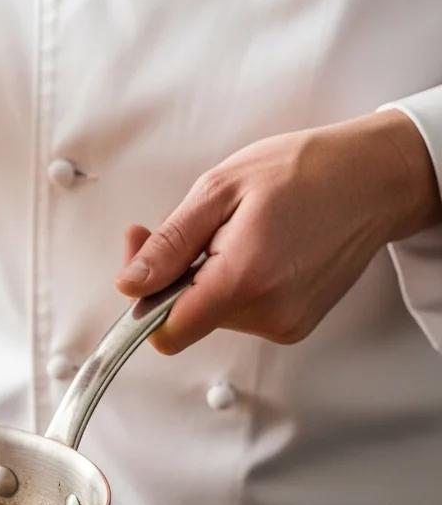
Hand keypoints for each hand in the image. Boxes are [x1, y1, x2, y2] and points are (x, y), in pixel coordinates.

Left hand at [115, 110, 441, 353]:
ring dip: (206, 281)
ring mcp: (285, 324)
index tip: (142, 273)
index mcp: (244, 279)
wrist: (374, 178)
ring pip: (212, 318)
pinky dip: (234, 288)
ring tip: (236, 235)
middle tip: (193, 231)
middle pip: (186, 321)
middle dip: (175, 280)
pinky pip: (240, 315)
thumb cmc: (305, 172)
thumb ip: (169, 244)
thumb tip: (131, 284)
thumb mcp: (220, 189)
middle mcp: (268, 313)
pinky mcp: (293, 326)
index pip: (168, 333)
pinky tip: (256, 253)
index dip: (144, 305)